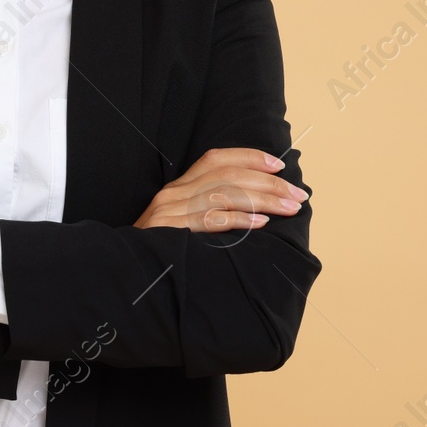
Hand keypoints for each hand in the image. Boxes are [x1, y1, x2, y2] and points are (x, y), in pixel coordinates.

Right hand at [134, 147, 306, 232]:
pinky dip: (240, 220)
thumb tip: (255, 204)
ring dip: (264, 200)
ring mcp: (171, 212)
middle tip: (298, 195)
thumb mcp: (180, 221)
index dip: (249, 157)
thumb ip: (208, 208)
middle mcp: (174, 194)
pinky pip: (211, 220)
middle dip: (269, 184)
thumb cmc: (160, 249)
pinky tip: (262, 223)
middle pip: (228, 176)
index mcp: (178, 187)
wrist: (127, 269)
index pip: (216, 159)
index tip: (279, 165)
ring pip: (225, 195)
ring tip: (290, 208)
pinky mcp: (171, 231)